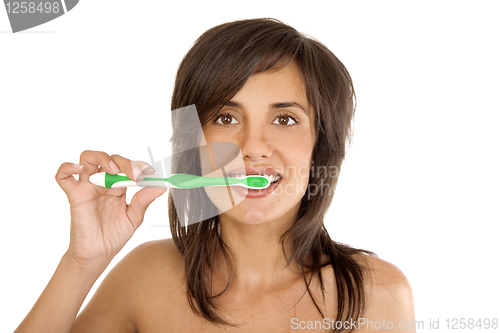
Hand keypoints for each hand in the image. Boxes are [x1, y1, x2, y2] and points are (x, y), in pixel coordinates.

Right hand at [55, 150, 166, 266]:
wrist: (98, 253)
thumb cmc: (114, 235)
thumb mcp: (134, 217)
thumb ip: (144, 201)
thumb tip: (161, 187)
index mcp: (118, 186)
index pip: (127, 167)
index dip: (138, 166)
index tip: (149, 173)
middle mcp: (102, 183)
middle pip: (109, 159)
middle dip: (124, 163)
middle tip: (135, 175)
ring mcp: (87, 187)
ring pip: (87, 159)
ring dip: (101, 158)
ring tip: (112, 170)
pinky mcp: (74, 195)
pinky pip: (63, 177)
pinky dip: (67, 168)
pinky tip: (79, 169)